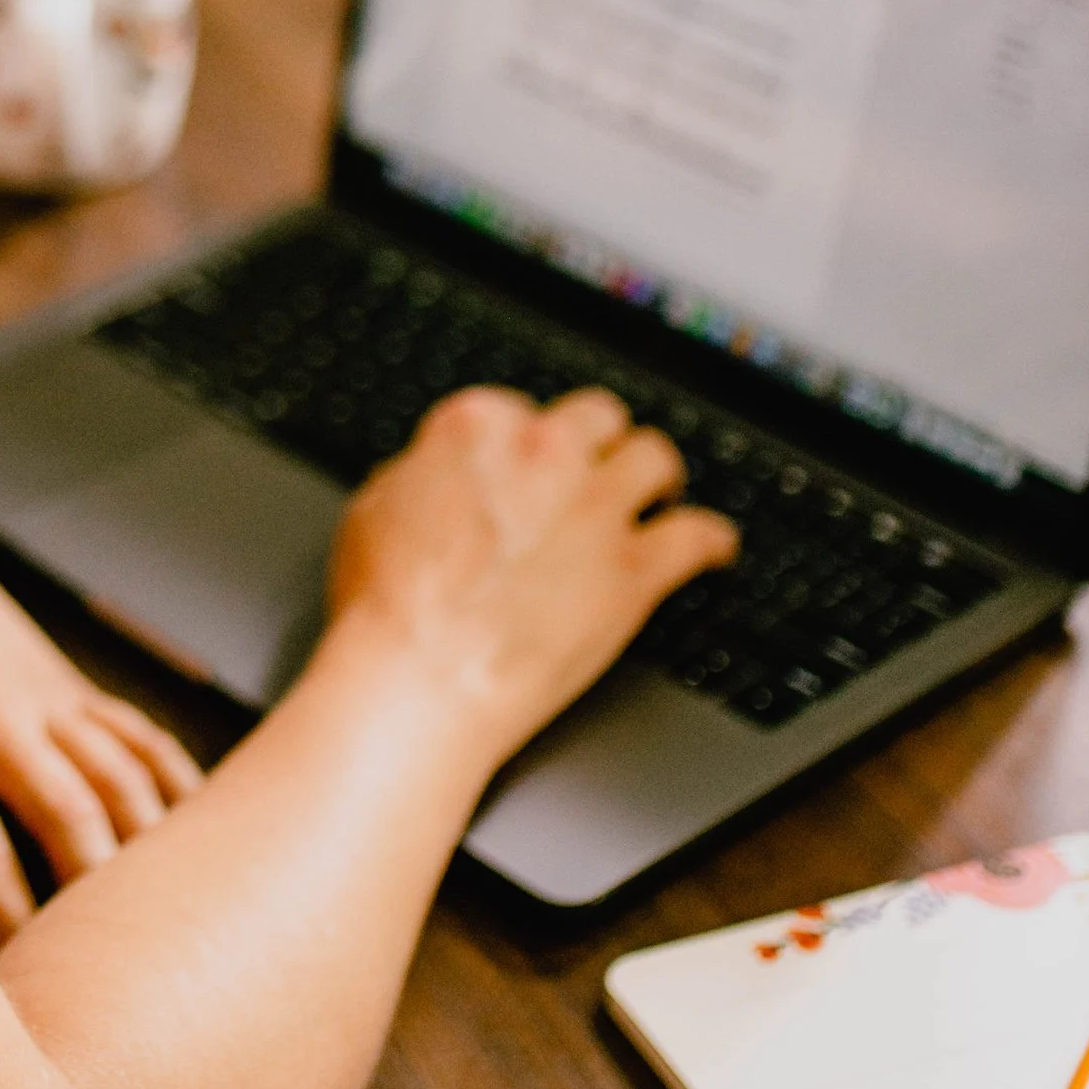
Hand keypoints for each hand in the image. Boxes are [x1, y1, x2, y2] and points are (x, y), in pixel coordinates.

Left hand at [0, 459, 202, 942]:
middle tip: (121, 973)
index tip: (16, 994)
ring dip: (149, 853)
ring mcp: (39, 698)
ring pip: (116, 779)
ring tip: (176, 928)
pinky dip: (173, 793)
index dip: (3, 922)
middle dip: (96, 895)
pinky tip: (198, 848)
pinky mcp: (69, 689)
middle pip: (66, 813)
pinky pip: (138, 741)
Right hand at [325, 385, 735, 767]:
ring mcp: (596, 508)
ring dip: (658, 476)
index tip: (529, 465)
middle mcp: (545, 452)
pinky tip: (714, 548)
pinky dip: (711, 541)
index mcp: (478, 428)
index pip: (519, 410)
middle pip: (598, 417)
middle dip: (599, 442)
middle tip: (598, 467)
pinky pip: (699, 535)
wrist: (421, 678)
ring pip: (656, 457)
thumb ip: (421, 476)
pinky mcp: (635, 570)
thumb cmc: (386, 605)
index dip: (525, 442)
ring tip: (659, 493)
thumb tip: (438, 476)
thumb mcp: (375, 511)